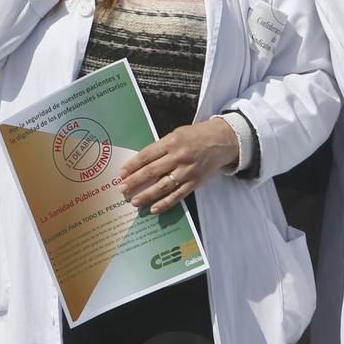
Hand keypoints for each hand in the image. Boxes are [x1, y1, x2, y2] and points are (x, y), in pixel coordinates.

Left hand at [117, 118, 240, 214]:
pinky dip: (165, 203)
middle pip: (152, 171)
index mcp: (171, 142)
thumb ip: (161, 147)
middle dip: (134, 181)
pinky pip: (178, 195)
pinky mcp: (195, 182)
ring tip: (134, 201)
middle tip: (122, 189)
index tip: (121, 174)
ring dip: (147, 195)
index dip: (132, 166)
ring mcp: (187, 171)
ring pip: (163, 186)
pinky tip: (154, 208)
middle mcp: (179, 156)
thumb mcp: (177, 134)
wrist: (223, 140)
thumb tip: (141, 163)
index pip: (146, 155)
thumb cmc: (196, 136)